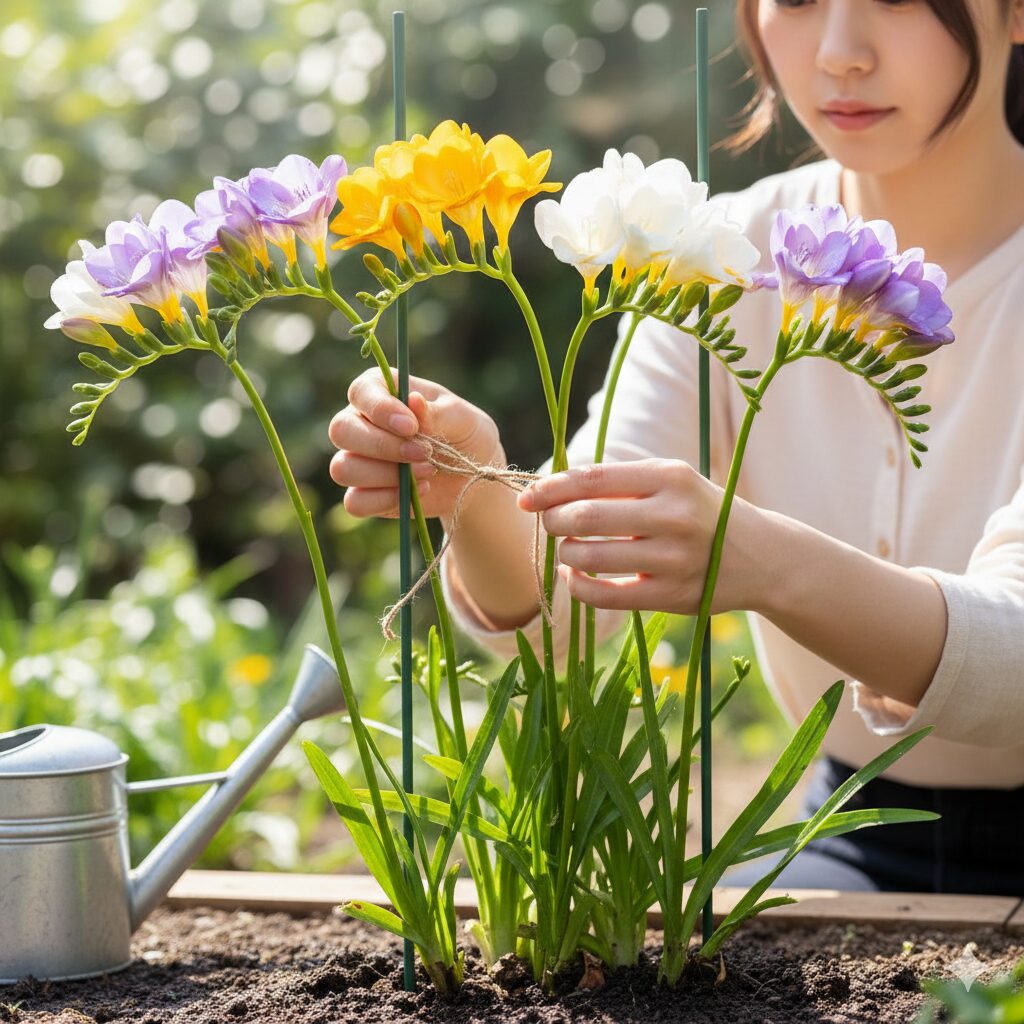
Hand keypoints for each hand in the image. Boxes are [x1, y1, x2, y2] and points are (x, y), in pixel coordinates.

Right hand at [328, 366, 502, 521]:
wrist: (472, 475)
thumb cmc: (464, 433)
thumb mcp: (461, 418)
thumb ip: (437, 412)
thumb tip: (413, 400)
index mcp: (380, 391)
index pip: (360, 392)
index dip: (379, 410)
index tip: (410, 426)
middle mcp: (360, 423)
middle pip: (341, 431)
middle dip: (383, 446)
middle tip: (424, 453)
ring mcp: (357, 460)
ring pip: (343, 468)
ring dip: (387, 475)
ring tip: (428, 471)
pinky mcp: (364, 494)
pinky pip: (355, 502)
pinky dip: (386, 500)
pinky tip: (418, 492)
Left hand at [517, 459, 760, 615]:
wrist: (762, 556)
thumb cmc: (699, 512)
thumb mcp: (671, 482)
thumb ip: (618, 482)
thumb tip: (549, 489)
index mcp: (669, 477)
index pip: (591, 479)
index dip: (549, 488)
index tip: (527, 498)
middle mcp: (673, 515)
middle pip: (584, 517)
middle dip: (554, 521)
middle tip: (551, 524)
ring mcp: (673, 559)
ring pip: (588, 557)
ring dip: (565, 553)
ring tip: (569, 548)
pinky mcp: (671, 596)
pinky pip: (603, 596)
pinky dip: (578, 585)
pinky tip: (577, 575)